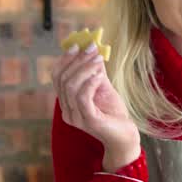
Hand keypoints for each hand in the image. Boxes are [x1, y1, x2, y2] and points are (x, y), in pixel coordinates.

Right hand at [51, 43, 139, 168]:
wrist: (125, 136)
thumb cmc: (113, 113)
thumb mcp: (103, 87)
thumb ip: (95, 71)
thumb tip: (92, 50)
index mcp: (66, 102)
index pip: (56, 77)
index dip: (65, 59)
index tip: (78, 45)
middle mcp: (67, 111)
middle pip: (62, 79)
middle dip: (77, 60)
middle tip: (92, 49)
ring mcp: (76, 117)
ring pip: (71, 86)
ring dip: (85, 69)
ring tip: (99, 60)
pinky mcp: (88, 121)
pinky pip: (82, 97)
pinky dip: (90, 82)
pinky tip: (100, 75)